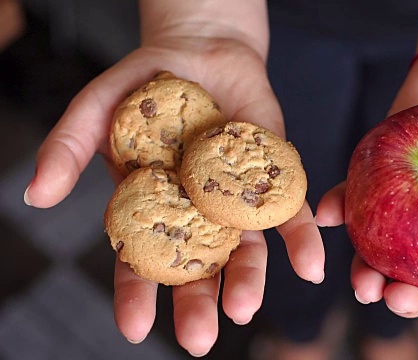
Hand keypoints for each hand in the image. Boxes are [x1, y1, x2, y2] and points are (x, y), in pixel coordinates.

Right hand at [25, 37, 324, 355]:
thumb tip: (37, 194)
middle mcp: (196, 215)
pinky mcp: (272, 180)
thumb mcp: (96, 108)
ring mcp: (234, 201)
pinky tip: (309, 266)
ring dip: (247, 280)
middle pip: (196, 268)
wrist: (203, 51)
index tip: (133, 329)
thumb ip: (68, 146)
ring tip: (243, 307)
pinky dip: (299, 239)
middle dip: (196, 305)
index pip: (140, 260)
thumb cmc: (144, 83)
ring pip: (244, 250)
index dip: (135, 294)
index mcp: (152, 209)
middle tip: (199, 340)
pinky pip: (287, 213)